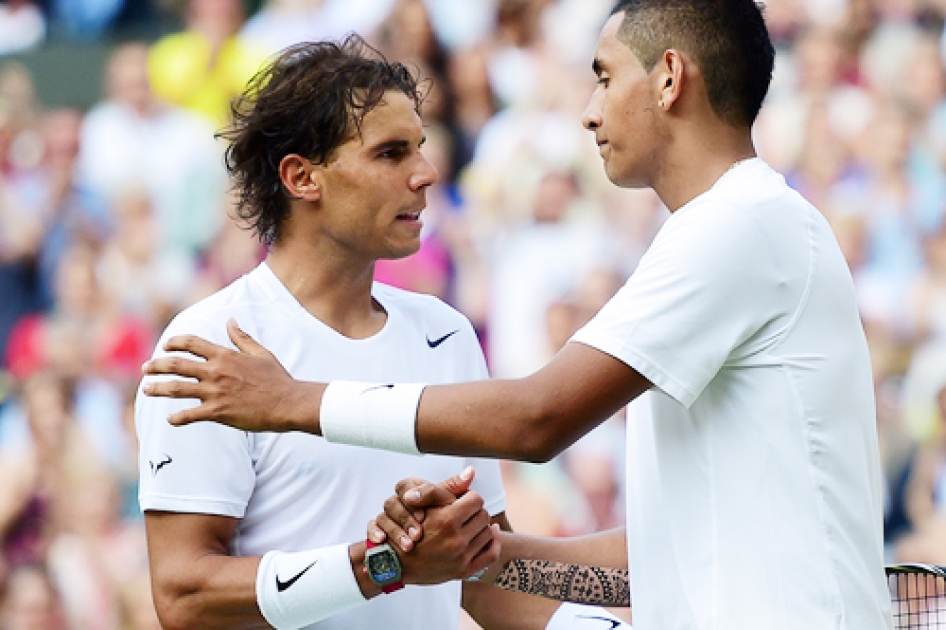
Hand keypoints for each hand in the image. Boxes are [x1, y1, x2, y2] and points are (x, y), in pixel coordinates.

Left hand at [142, 319, 308, 430]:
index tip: (165, 347)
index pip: (191, 343)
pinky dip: (177, 418)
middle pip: (176, 364)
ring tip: (146, 390)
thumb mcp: (260, 353)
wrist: (287, 403)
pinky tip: (170, 420)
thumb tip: (230, 321)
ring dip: (157, 388)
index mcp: (225, 355)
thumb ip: (242, 337)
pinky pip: (189, 415)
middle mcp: (215, 371)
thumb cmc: (277, 378)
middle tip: (146, 369)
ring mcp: (214, 392)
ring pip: (175, 388)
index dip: (174, 343)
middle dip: (156, 365)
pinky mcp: (217, 412)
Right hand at [367, 468, 499, 583]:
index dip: (469, 497)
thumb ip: (449, 486)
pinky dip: (494, 542)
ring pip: (488, 532)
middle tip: (466, 512)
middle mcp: (456, 540)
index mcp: (447, 520)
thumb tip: (471, 471)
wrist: (397, 563)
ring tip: (472, 523)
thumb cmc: (409, 528)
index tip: (462, 500)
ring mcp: (461, 557)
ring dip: (482, 526)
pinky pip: (491, 554)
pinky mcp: (464, 571)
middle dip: (476, 511)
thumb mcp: (425, 504)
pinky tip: (489, 535)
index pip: (475, 499)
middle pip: (483, 515)